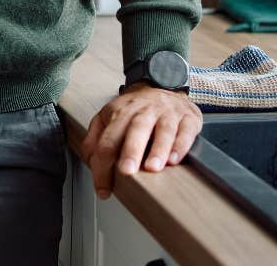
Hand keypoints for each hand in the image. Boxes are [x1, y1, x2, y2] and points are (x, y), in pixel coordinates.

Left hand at [80, 83, 201, 198]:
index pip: (108, 139)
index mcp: (121, 112)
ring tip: (153, 167)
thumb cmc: (135, 109)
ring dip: (158, 149)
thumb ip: (96, 136)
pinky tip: (175, 159)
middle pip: (136, 129)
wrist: (164, 86)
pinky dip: (181, 145)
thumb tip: (89, 159)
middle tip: (126, 171)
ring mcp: (167, 113)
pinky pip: (185, 131)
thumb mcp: (110, 115)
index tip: (104, 189)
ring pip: (163, 130)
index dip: (103, 165)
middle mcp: (144, 111)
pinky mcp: (188, 118)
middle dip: (131, 151)